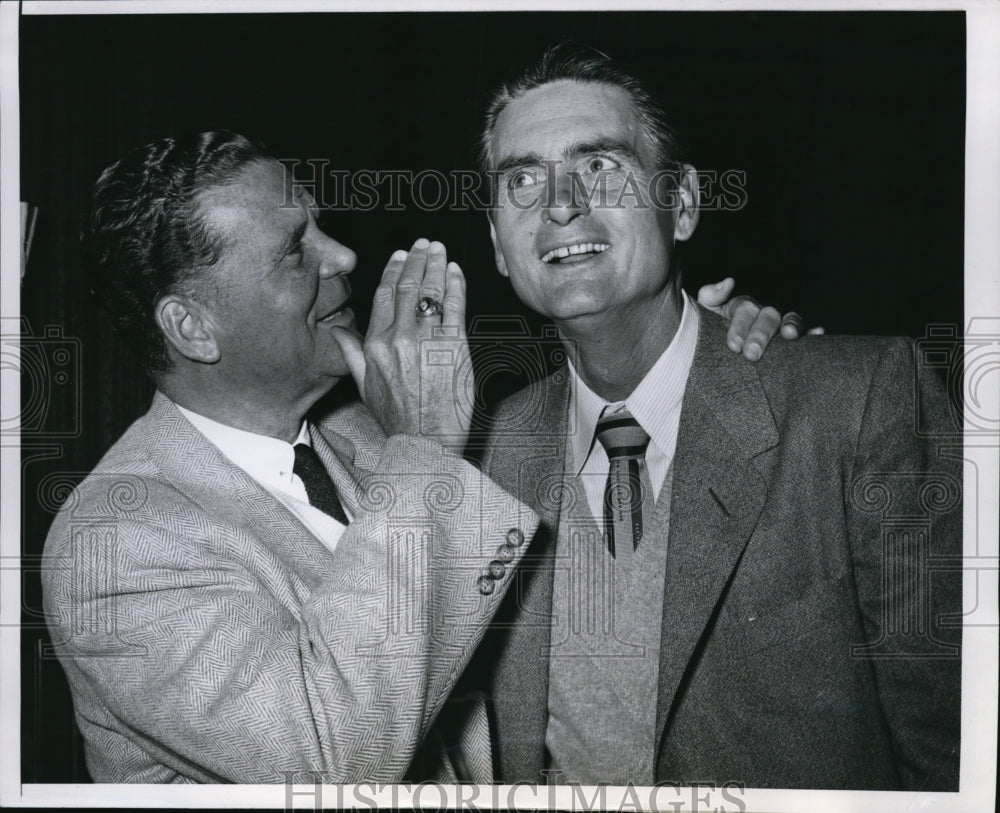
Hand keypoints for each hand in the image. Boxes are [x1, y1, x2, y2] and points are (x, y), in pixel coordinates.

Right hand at [331, 238, 472, 450]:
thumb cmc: (398, 420)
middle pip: (408, 287)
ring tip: (441, 251)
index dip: (393, 272)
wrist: (426, 442)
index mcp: (375, 345)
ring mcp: (427, 340)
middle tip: (425, 244)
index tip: (400, 256)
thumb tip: (337, 330)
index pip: (384, 296)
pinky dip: (456, 286)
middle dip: (417, 260)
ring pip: (431, 291)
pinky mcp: (454, 347)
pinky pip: (455, 307)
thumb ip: (351, 354)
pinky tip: (456, 273)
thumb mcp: (365, 387)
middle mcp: (399, 338)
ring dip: (437, 266)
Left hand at [696, 277, 824, 361]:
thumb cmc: (706, 334)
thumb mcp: (703, 315)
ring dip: (792, 325)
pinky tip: (818, 334)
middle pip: (768, 316)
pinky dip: (812, 333)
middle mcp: (762, 314)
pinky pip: (806, 334)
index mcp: (741, 307)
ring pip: (790, 320)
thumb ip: (711, 296)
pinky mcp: (789, 344)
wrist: (710, 357)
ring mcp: (778, 327)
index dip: (740, 326)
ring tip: (790, 335)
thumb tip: (729, 281)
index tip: (733, 346)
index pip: (744, 309)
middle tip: (751, 354)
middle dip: (760, 334)